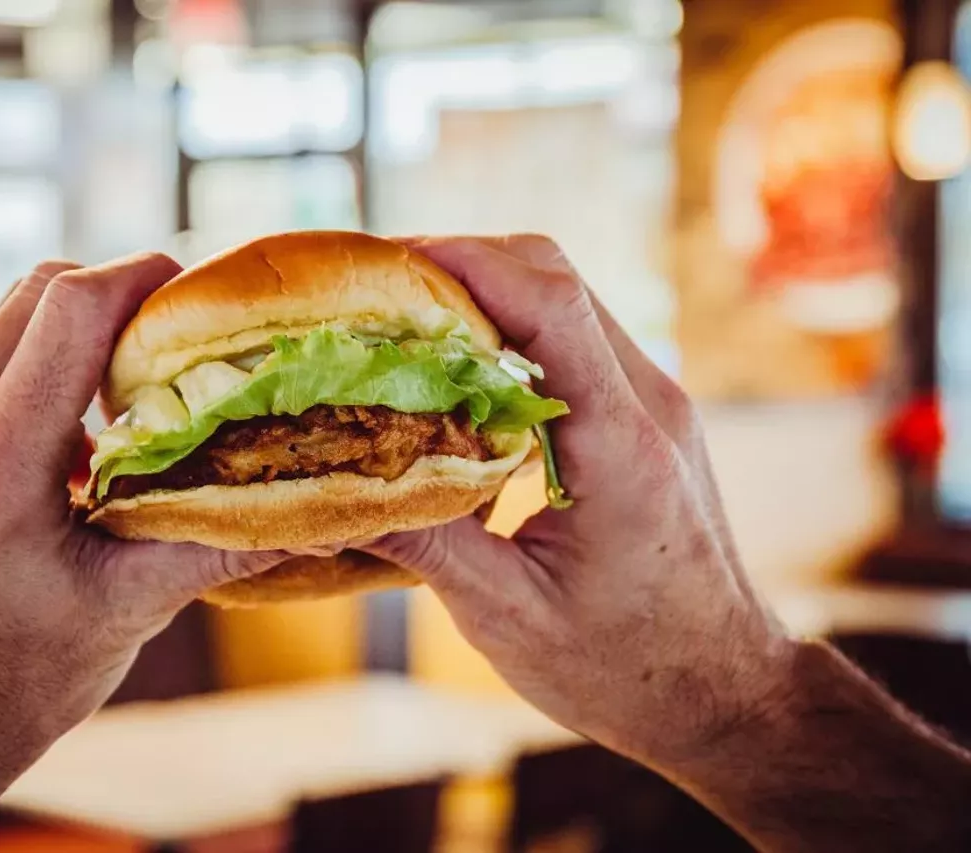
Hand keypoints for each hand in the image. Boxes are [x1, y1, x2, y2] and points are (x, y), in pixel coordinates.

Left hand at [0, 256, 288, 835]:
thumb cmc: (4, 688)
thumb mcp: (124, 614)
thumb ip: (221, 544)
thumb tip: (321, 513)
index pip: (72, 307)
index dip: (145, 278)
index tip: (202, 295)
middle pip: (37, 293)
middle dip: (119, 297)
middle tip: (182, 343)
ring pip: (6, 323)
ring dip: (78, 333)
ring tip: (140, 390)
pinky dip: (40, 368)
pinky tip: (85, 435)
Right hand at [362, 235, 793, 766]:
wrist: (723, 692)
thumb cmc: (624, 669)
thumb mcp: (507, 616)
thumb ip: (423, 541)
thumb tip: (333, 489)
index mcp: (620, 446)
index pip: (550, 305)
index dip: (466, 264)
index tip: (387, 265)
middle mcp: (650, 405)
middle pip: (557, 280)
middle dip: (463, 268)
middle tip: (377, 297)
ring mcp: (655, 406)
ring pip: (565, 302)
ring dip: (485, 297)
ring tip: (404, 329)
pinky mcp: (645, 419)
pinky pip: (574, 341)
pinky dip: (510, 335)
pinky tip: (455, 374)